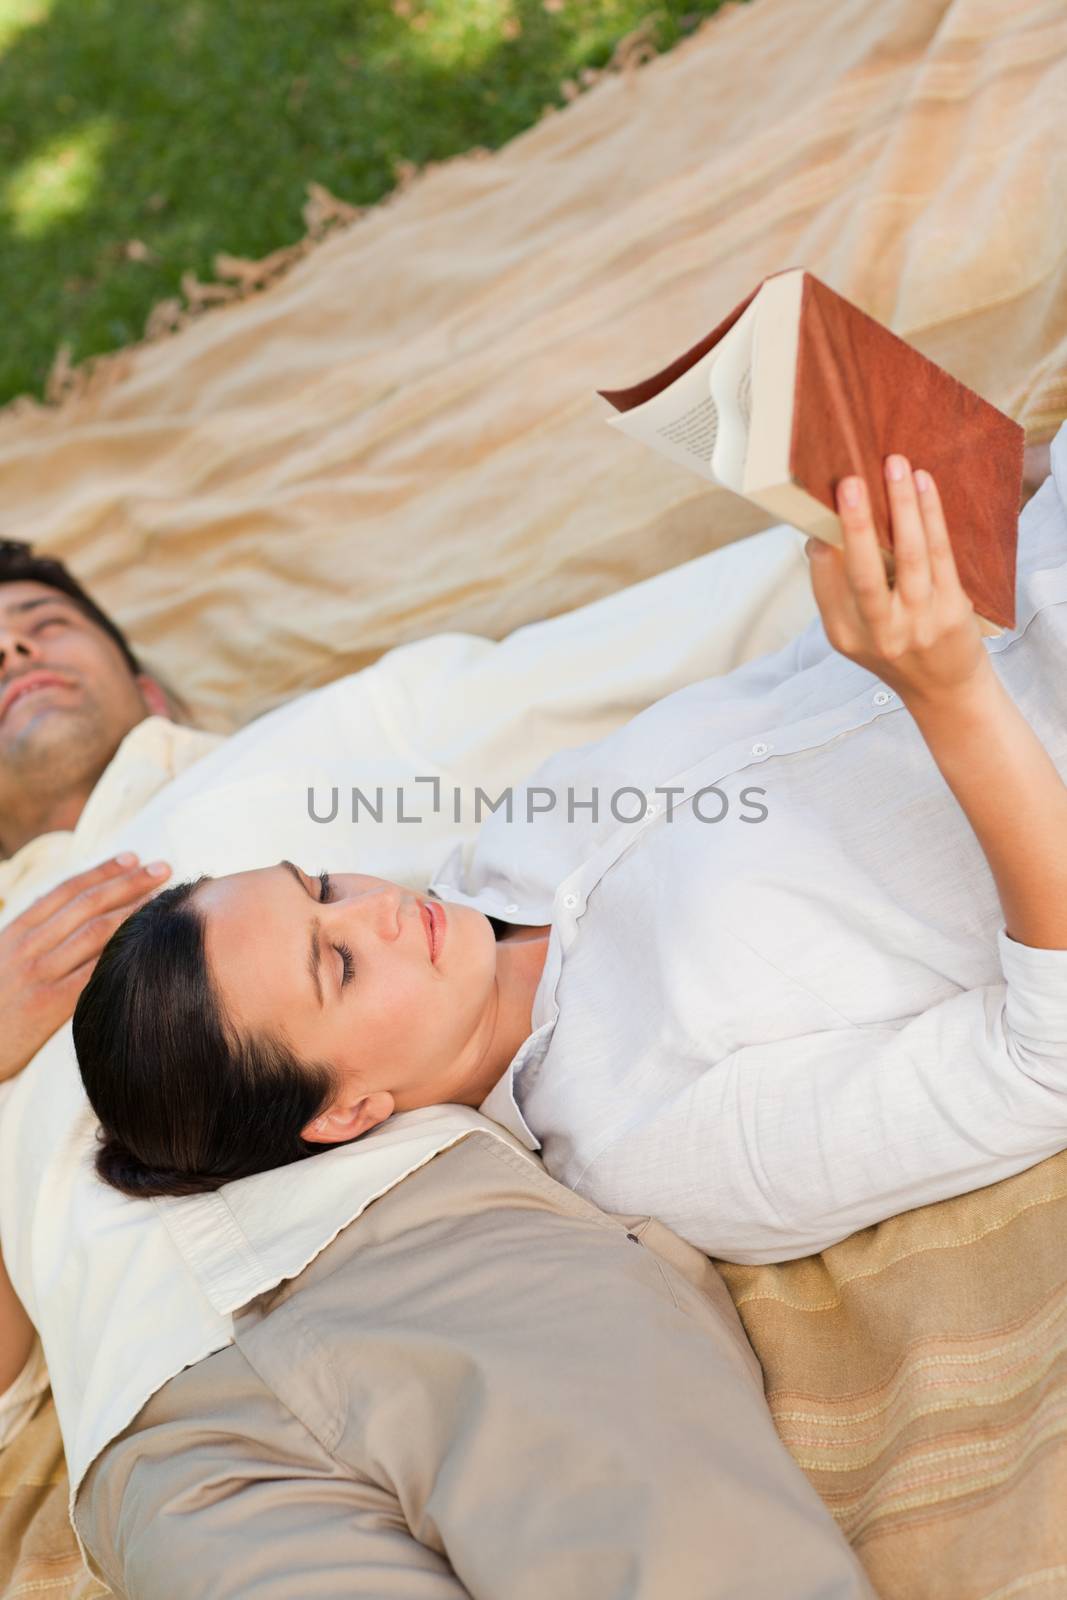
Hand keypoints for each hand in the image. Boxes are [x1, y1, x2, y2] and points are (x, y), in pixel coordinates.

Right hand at [0, 854, 170, 1082]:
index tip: (133, 857)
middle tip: (164, 868)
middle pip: (87, 905)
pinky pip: (93, 973)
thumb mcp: (1, 958)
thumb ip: (32, 934)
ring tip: (165, 900)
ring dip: (134, 912)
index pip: (66, 890)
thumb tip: (63, 906)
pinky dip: (121, 954)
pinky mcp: (48, 1006)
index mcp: (16, 931)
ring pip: (95, 933)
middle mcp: (27, 946)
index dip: (102, 871)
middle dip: (129, 883)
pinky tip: (148, 944)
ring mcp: (38, 974)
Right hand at [804, 454, 988, 705]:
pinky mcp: (953, 610)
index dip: (823, 547)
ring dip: (903, 506)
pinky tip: (924, 485)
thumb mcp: (853, 634)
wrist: (945, 691)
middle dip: (856, 526)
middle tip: (850, 483)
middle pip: (864, 574)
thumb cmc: (894, 650)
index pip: (826, 584)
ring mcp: (920, 622)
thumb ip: (834, 590)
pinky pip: (940, 554)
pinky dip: (931, 515)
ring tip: (895, 465)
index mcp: (845, 635)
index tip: (822, 509)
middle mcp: (880, 632)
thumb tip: (820, 537)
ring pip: (910, 555)